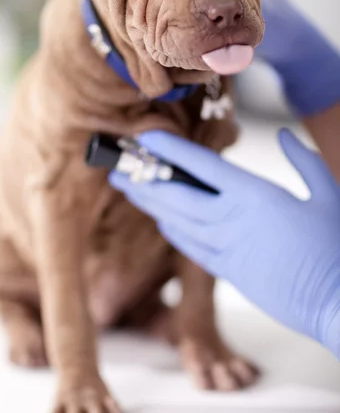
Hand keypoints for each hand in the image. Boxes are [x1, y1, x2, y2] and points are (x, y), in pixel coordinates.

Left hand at [110, 130, 339, 357]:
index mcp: (256, 195)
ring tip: (131, 190)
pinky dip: (173, 232)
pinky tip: (162, 222)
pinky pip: (191, 248)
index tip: (146, 137)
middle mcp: (233, 220)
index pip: (204, 165)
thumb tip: (284, 134)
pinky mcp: (229, 272)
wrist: (335, 302)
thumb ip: (303, 159)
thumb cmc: (334, 246)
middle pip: (178, 196)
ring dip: (152, 205)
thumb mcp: (327, 194)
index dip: (171, 149)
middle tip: (119, 169)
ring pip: (179, 222)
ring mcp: (228, 248)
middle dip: (146, 180)